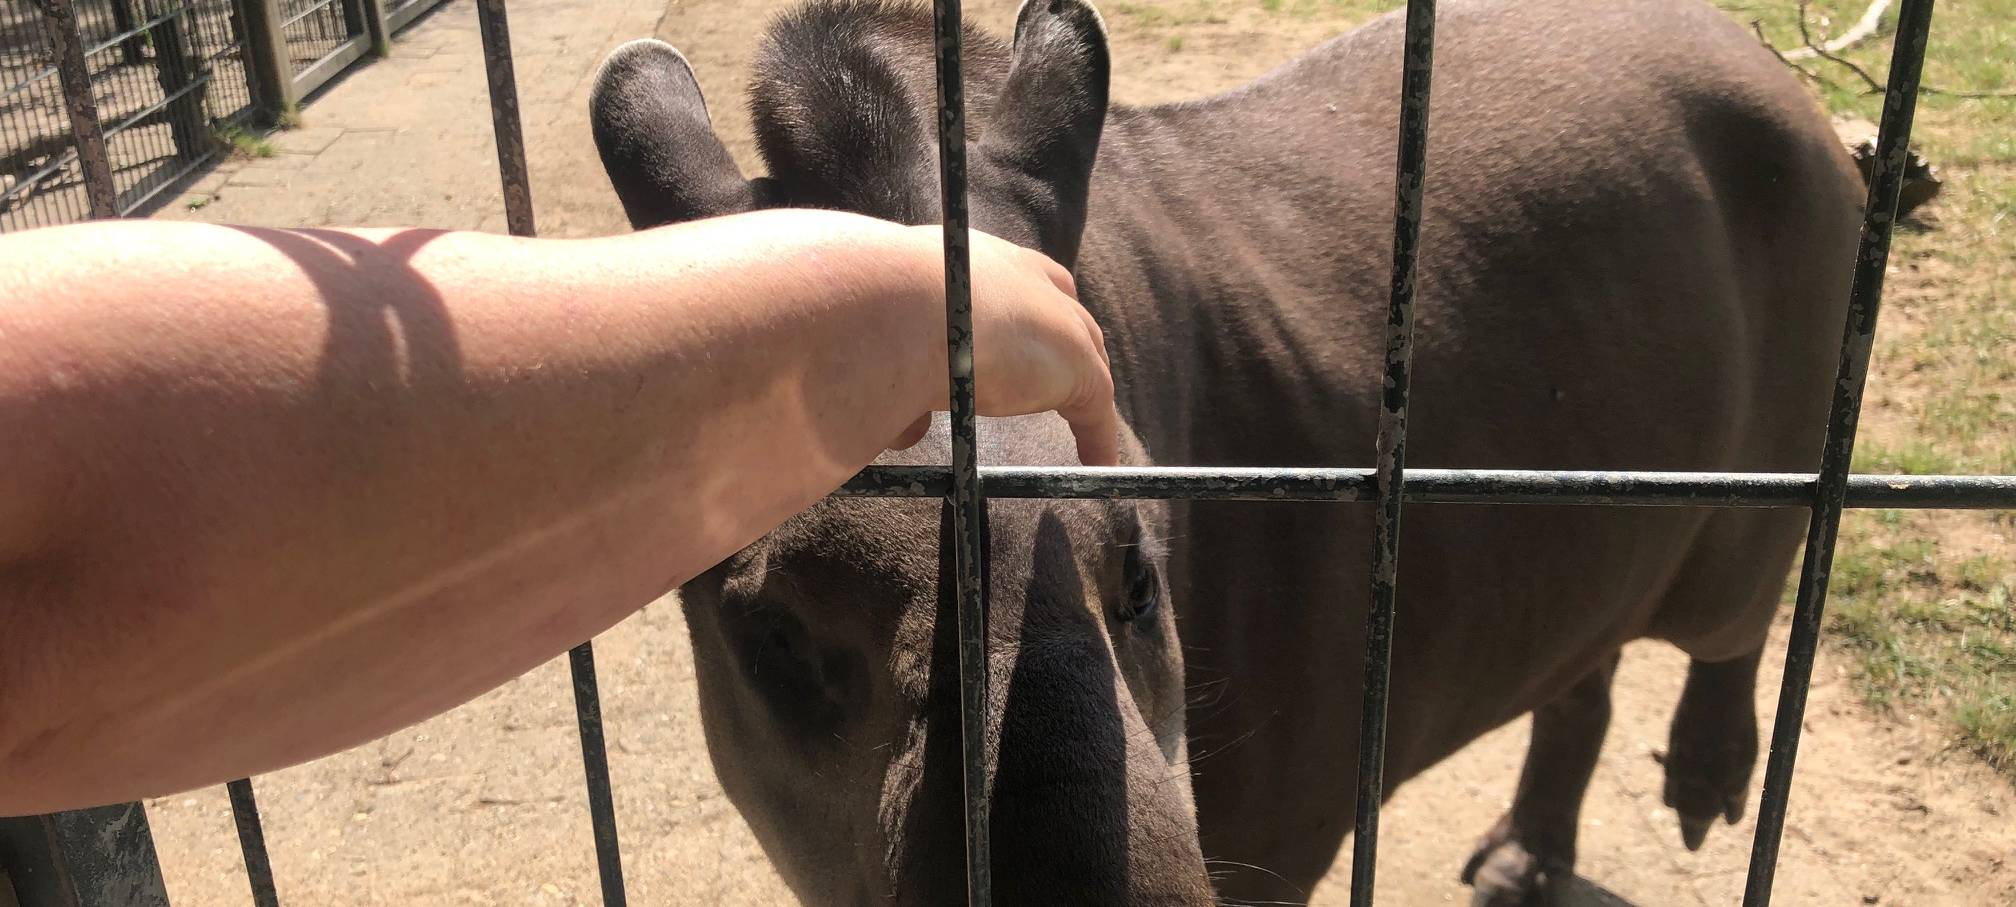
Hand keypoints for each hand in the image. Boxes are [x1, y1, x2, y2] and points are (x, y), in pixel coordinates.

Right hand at [891, 227, 1118, 465]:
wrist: (895, 306)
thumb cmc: (874, 317)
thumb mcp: (886, 345)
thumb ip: (904, 383)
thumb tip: (907, 430)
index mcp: (974, 261)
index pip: (1014, 281)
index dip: (1019, 309)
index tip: (1012, 335)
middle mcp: (1022, 275)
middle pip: (1061, 310)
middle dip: (1062, 337)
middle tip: (1055, 374)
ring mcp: (1057, 318)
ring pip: (1085, 352)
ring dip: (1083, 382)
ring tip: (1085, 418)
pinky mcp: (1077, 363)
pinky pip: (1095, 405)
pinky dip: (1098, 435)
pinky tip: (1099, 464)